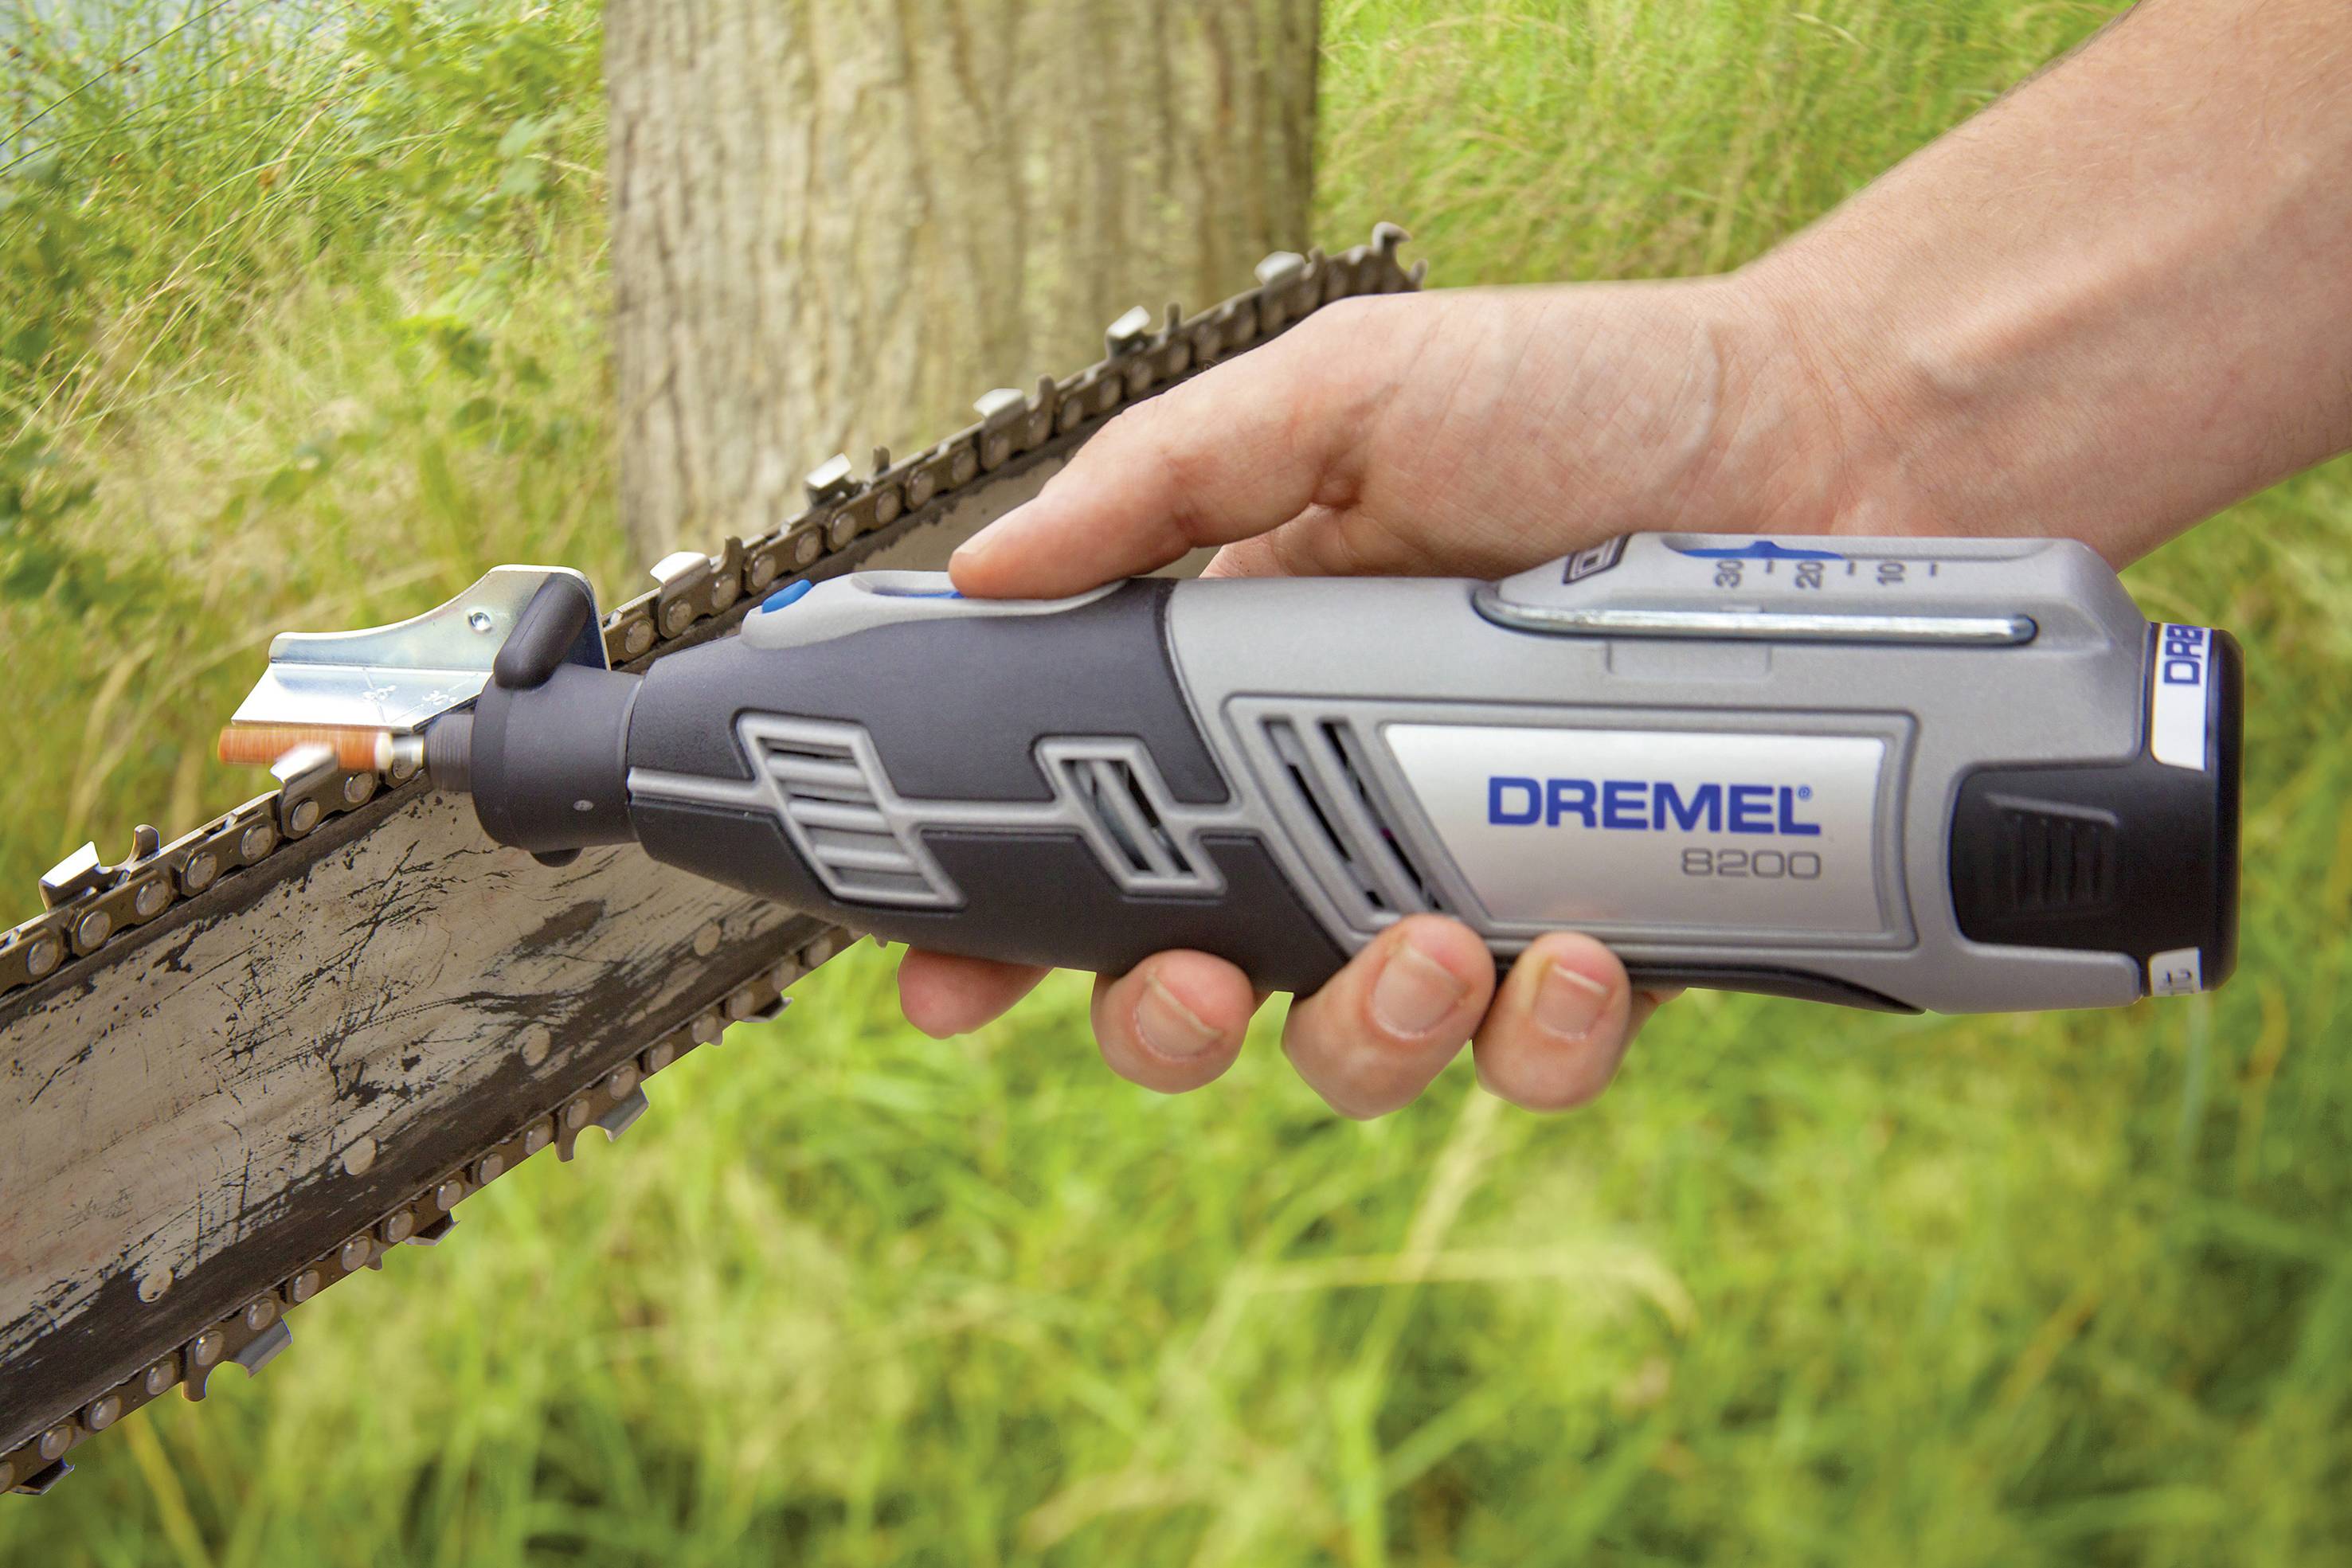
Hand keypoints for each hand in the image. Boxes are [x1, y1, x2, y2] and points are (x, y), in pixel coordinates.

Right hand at [898, 277, 1847, 1114]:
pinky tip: (1578, 956)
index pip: (1093, 827)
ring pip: (1356, 1048)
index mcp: (1245, 688)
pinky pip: (1535, 1060)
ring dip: (1363, 1038)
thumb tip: (985, 571)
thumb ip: (1165, 479)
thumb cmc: (1594, 397)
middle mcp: (1340, 806)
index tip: (945, 978)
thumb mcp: (1352, 393)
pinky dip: (1540, 1042)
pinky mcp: (1600, 938)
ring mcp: (1467, 884)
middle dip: (1161, 1023)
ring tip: (1431, 950)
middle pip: (1192, 985)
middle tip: (1194, 980)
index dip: (1005, 921)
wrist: (1841, 442)